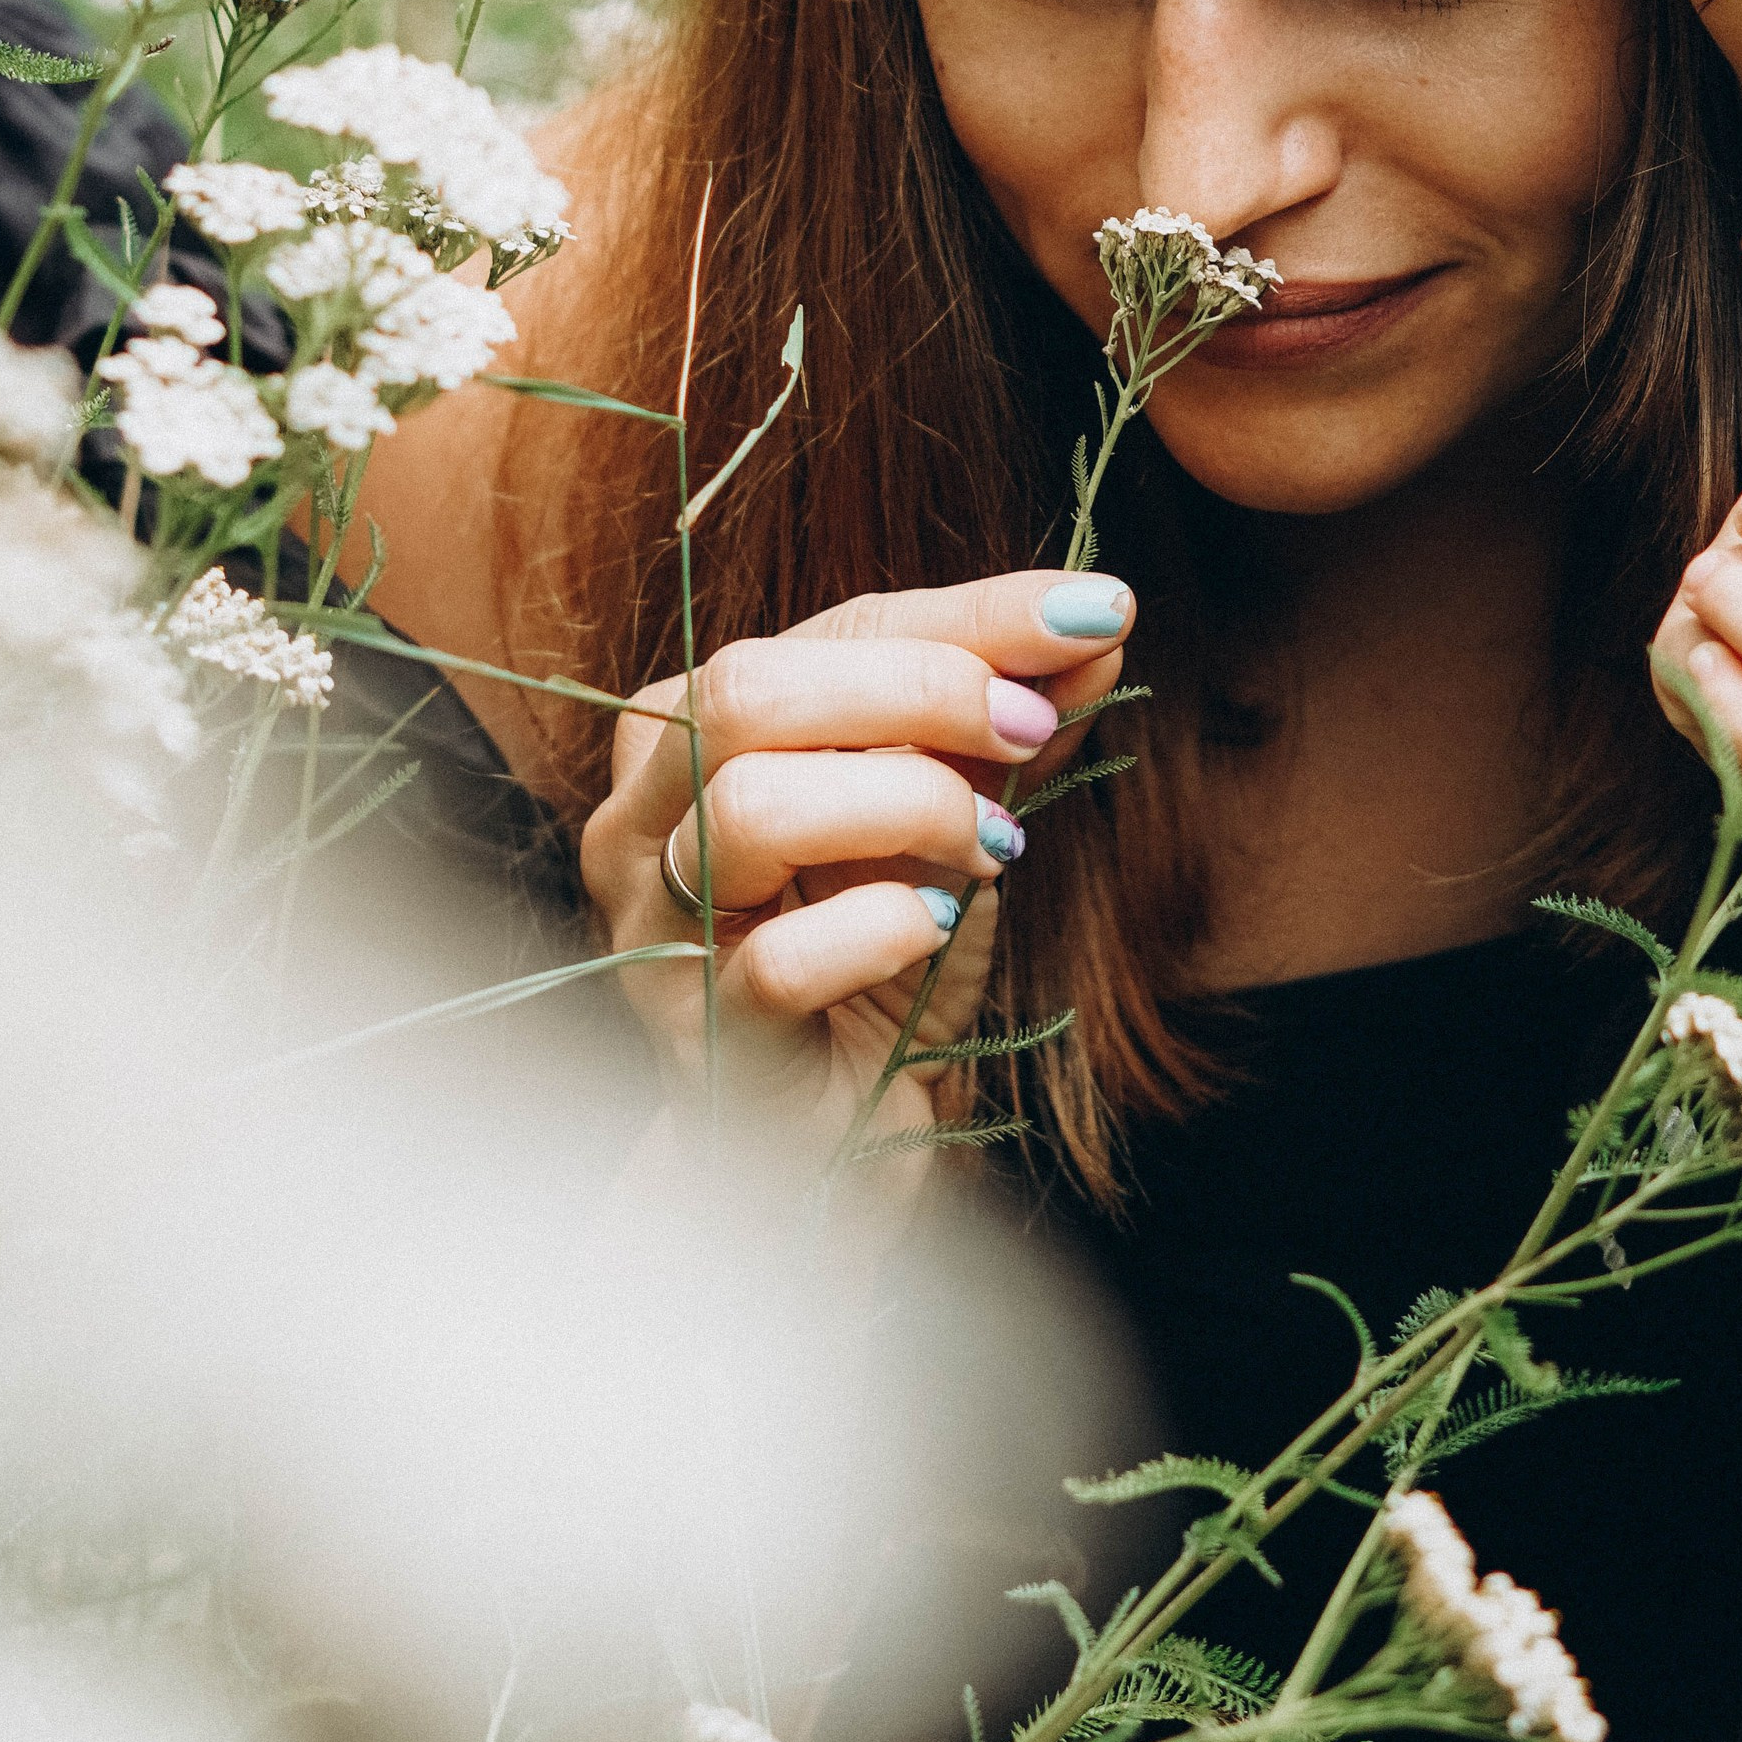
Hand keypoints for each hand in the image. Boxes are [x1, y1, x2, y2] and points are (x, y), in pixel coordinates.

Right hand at [582, 569, 1131, 1149]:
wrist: (845, 1129)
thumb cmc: (881, 952)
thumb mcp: (953, 812)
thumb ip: (1011, 719)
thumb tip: (1099, 622)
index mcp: (690, 731)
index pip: (829, 631)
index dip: (969, 617)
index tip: (1092, 612)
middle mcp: (642, 817)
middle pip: (749, 690)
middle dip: (920, 688)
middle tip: (1032, 728)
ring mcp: (657, 927)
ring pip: (747, 805)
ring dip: (908, 804)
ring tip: (996, 846)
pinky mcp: (702, 1034)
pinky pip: (776, 961)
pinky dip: (879, 927)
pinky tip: (938, 925)